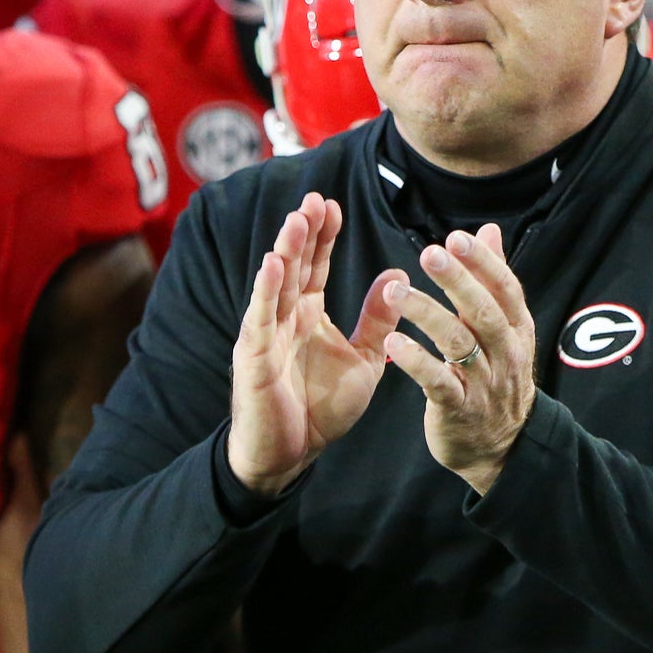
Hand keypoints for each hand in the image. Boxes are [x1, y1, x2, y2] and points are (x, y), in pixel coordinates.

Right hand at [226, 193, 403, 496]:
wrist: (292, 454)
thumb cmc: (321, 408)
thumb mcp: (363, 359)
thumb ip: (377, 320)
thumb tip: (397, 275)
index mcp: (307, 314)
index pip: (314, 266)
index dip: (323, 236)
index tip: (334, 206)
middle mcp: (284, 317)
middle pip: (293, 265)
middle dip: (303, 232)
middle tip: (315, 198)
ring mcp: (266, 334)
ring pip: (275, 284)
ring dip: (285, 250)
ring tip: (297, 219)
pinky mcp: (255, 357)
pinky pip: (261, 318)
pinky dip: (265, 290)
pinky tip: (272, 264)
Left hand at [382, 223, 536, 494]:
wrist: (501, 447)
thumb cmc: (495, 377)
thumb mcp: (502, 330)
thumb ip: (491, 281)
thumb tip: (489, 230)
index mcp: (516, 329)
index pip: (505, 289)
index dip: (483, 263)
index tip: (456, 238)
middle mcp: (506, 353)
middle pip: (484, 312)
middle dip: (458, 281)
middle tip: (429, 253)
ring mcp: (484, 383)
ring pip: (458, 343)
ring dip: (426, 314)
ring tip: (394, 292)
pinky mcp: (459, 409)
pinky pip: (438, 382)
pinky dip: (415, 362)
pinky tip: (391, 344)